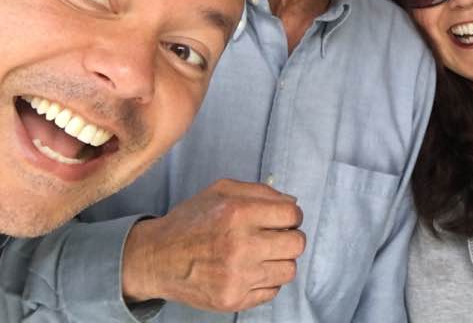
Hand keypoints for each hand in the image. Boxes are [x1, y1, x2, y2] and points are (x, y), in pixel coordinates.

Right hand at [122, 179, 305, 311]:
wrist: (156, 259)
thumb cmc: (191, 221)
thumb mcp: (221, 191)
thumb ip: (261, 192)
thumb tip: (293, 203)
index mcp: (237, 213)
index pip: (292, 214)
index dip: (291, 215)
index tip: (282, 219)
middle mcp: (239, 246)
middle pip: (296, 244)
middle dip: (290, 237)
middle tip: (275, 237)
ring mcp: (236, 277)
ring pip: (289, 270)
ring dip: (280, 260)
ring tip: (262, 255)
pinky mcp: (233, 300)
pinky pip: (272, 291)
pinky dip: (267, 281)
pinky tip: (250, 271)